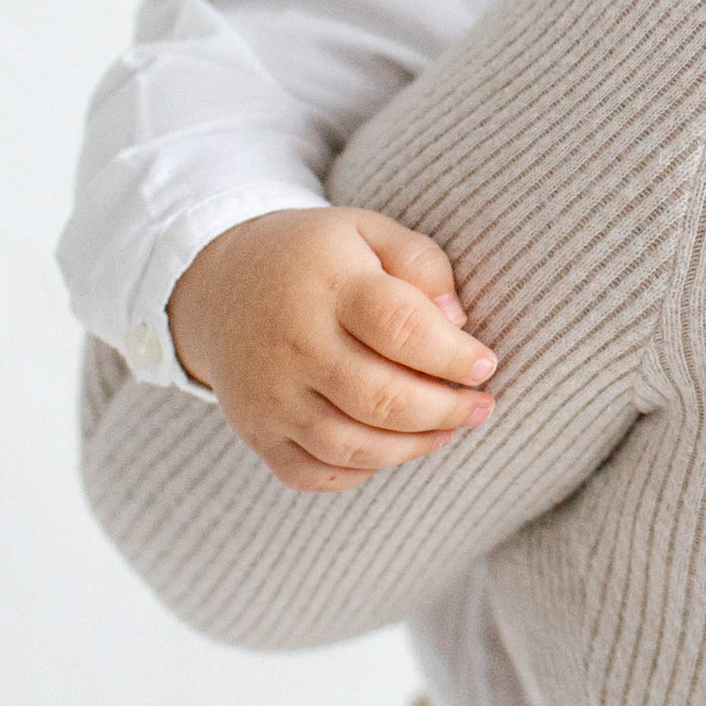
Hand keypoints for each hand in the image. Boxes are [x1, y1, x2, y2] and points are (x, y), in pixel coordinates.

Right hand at [165, 207, 497, 492]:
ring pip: (353, 445)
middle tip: (481, 406)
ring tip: (447, 429)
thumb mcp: (368, 232)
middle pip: (382, 398)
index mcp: (329, 285)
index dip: (453, 354)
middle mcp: (294, 344)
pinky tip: (390, 447)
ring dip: (414, 446)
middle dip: (446, 410)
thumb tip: (457, 321)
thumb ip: (422, 264)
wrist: (220, 286)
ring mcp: (270, 395)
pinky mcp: (256, 432)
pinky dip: (362, 471)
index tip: (485, 364)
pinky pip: (316, 473)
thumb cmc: (316, 259)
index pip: (401, 326)